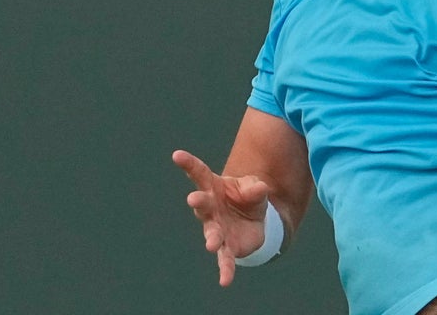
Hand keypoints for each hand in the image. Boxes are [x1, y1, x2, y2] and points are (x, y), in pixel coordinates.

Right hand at [172, 149, 272, 285]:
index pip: (198, 173)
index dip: (188, 163)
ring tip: (212, 243)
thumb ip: (256, 188)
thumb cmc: (248, 196)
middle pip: (201, 204)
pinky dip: (225, 270)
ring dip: (212, 238)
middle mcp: (210, 208)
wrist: (254, 220)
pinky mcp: (227, 247)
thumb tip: (260, 189)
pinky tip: (225, 281)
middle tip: (193, 199)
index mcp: (213, 187)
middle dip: (198, 202)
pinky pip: (225, 259)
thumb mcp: (255, 188)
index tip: (176, 155)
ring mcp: (216, 228)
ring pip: (211, 233)